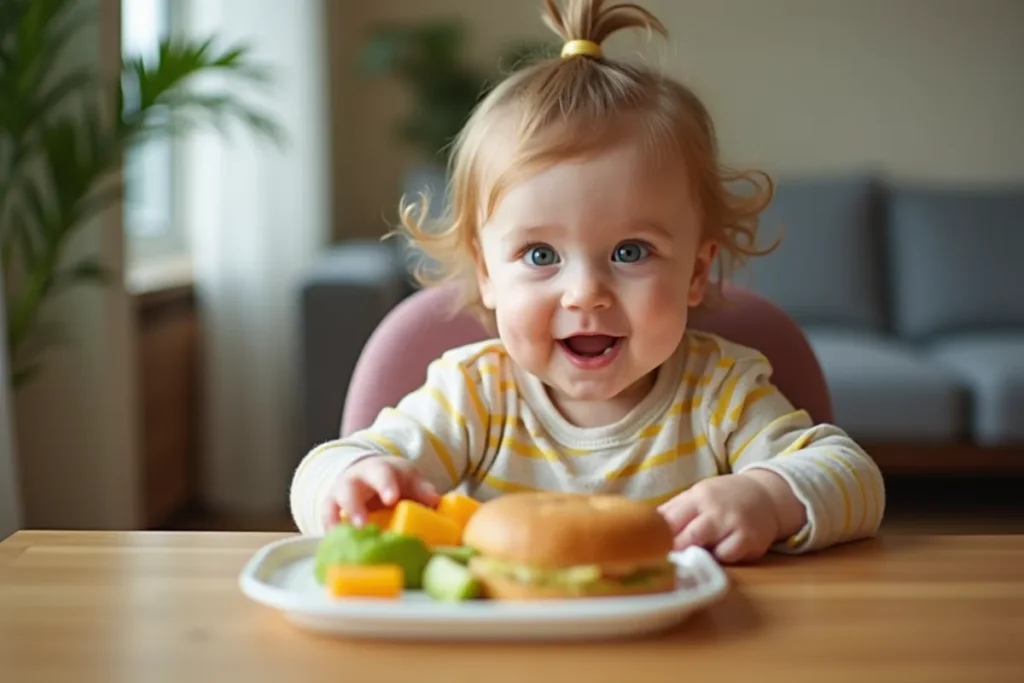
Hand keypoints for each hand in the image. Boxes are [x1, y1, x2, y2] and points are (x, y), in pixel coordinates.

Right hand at [321, 455, 439, 529]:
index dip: (386, 486)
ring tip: (341, 539)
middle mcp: (355, 479)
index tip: (392, 499)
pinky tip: (333, 546)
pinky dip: (327, 531)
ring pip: (331, 503)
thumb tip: (435, 501)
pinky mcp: (330, 508)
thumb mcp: (409, 479)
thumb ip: (422, 489)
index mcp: (380, 470)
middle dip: (354, 506)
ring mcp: (339, 493)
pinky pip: (325, 519)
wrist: (368, 473)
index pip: (382, 474)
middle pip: (350, 488)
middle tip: (362, 524)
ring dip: (335, 521)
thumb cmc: (394, 481)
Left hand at [658, 472, 792, 563]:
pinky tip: (718, 555)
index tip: (647, 549)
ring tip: (689, 559)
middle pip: (685, 535)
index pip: (669, 518)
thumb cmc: (723, 499)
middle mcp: (714, 508)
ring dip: (693, 555)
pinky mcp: (749, 539)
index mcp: (696, 496)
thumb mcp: (698, 495)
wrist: (766, 495)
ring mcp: (732, 523)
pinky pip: (726, 556)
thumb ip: (675, 510)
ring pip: (704, 547)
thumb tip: (644, 525)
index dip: (657, 536)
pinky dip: (719, 559)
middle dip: (672, 550)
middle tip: (663, 562)